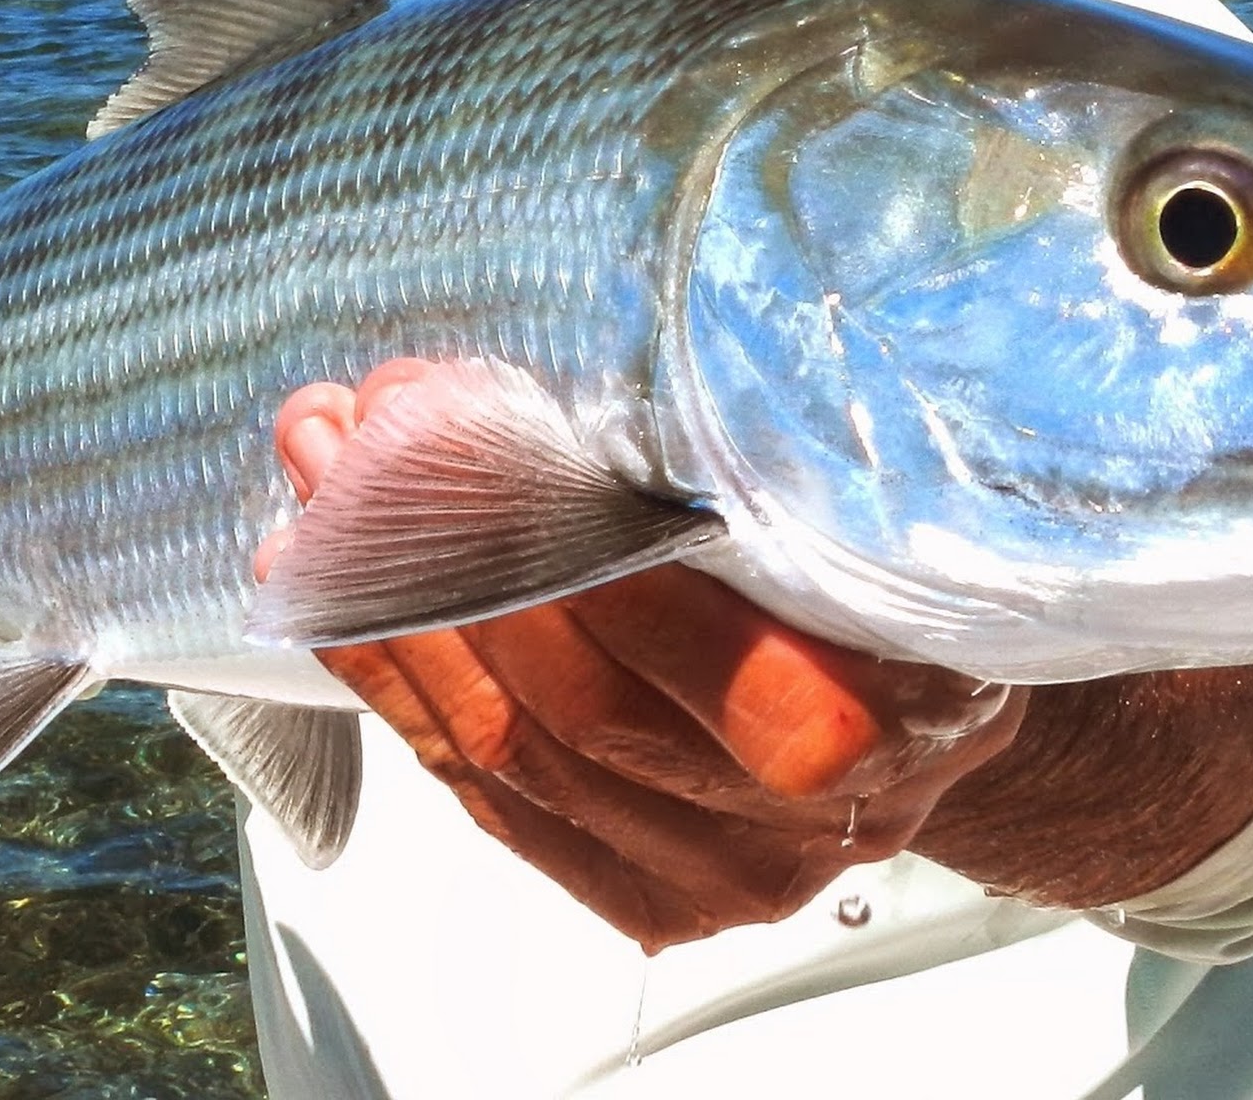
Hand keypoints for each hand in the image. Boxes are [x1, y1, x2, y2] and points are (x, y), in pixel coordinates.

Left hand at [265, 365, 1026, 950]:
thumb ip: (773, 463)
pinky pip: (485, 793)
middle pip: (578, 703)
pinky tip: (330, 594)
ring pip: (511, 752)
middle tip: (366, 428)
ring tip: (323, 480)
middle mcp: (800, 828)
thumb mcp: (879, 498)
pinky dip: (394, 684)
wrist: (928, 710)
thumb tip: (615, 355)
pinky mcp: (640, 897)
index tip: (462, 418)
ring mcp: (715, 878)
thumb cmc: (893, 575)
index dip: (559, 537)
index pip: (688, 645)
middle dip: (445, 555)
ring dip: (391, 607)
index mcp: (888, 717)